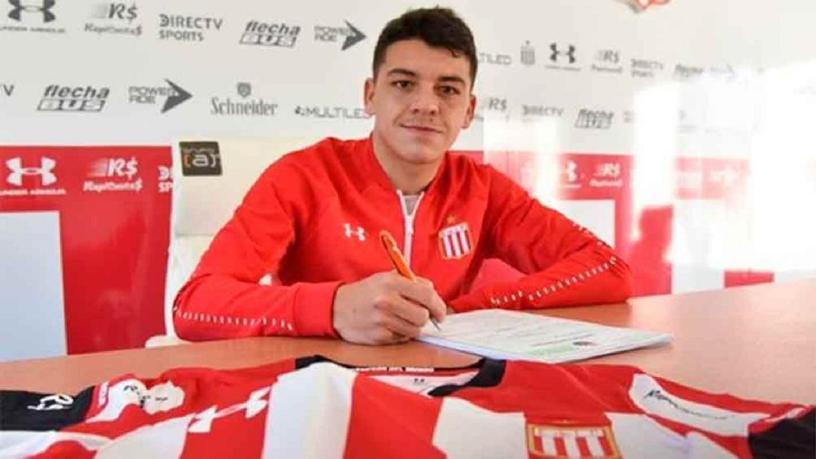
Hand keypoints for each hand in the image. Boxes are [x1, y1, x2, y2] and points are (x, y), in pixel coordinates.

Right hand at [332, 271, 446, 344]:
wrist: (336, 308)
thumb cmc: (365, 293)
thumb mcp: (386, 278)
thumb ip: (411, 283)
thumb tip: (434, 294)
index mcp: (391, 282)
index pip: (427, 294)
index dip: (438, 305)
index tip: (440, 312)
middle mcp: (387, 300)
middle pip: (423, 316)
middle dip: (425, 318)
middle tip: (419, 316)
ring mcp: (382, 320)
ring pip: (415, 330)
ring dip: (413, 327)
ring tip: (401, 319)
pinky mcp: (378, 337)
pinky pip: (402, 339)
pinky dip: (401, 334)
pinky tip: (390, 326)